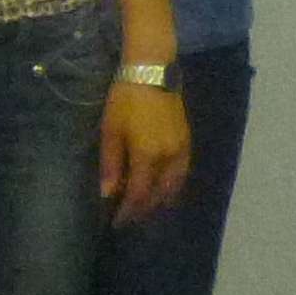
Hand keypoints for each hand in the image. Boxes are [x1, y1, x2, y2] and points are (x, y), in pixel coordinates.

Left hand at [99, 77, 190, 226]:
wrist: (152, 73)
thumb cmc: (125, 100)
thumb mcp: (111, 131)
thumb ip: (111, 164)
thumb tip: (108, 194)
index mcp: (147, 156)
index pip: (139, 195)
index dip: (128, 212)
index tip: (117, 222)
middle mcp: (168, 158)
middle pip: (158, 195)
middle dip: (144, 210)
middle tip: (130, 217)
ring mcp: (181, 150)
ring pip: (174, 187)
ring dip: (160, 201)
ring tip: (146, 208)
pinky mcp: (187, 142)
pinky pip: (183, 174)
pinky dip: (173, 187)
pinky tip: (163, 189)